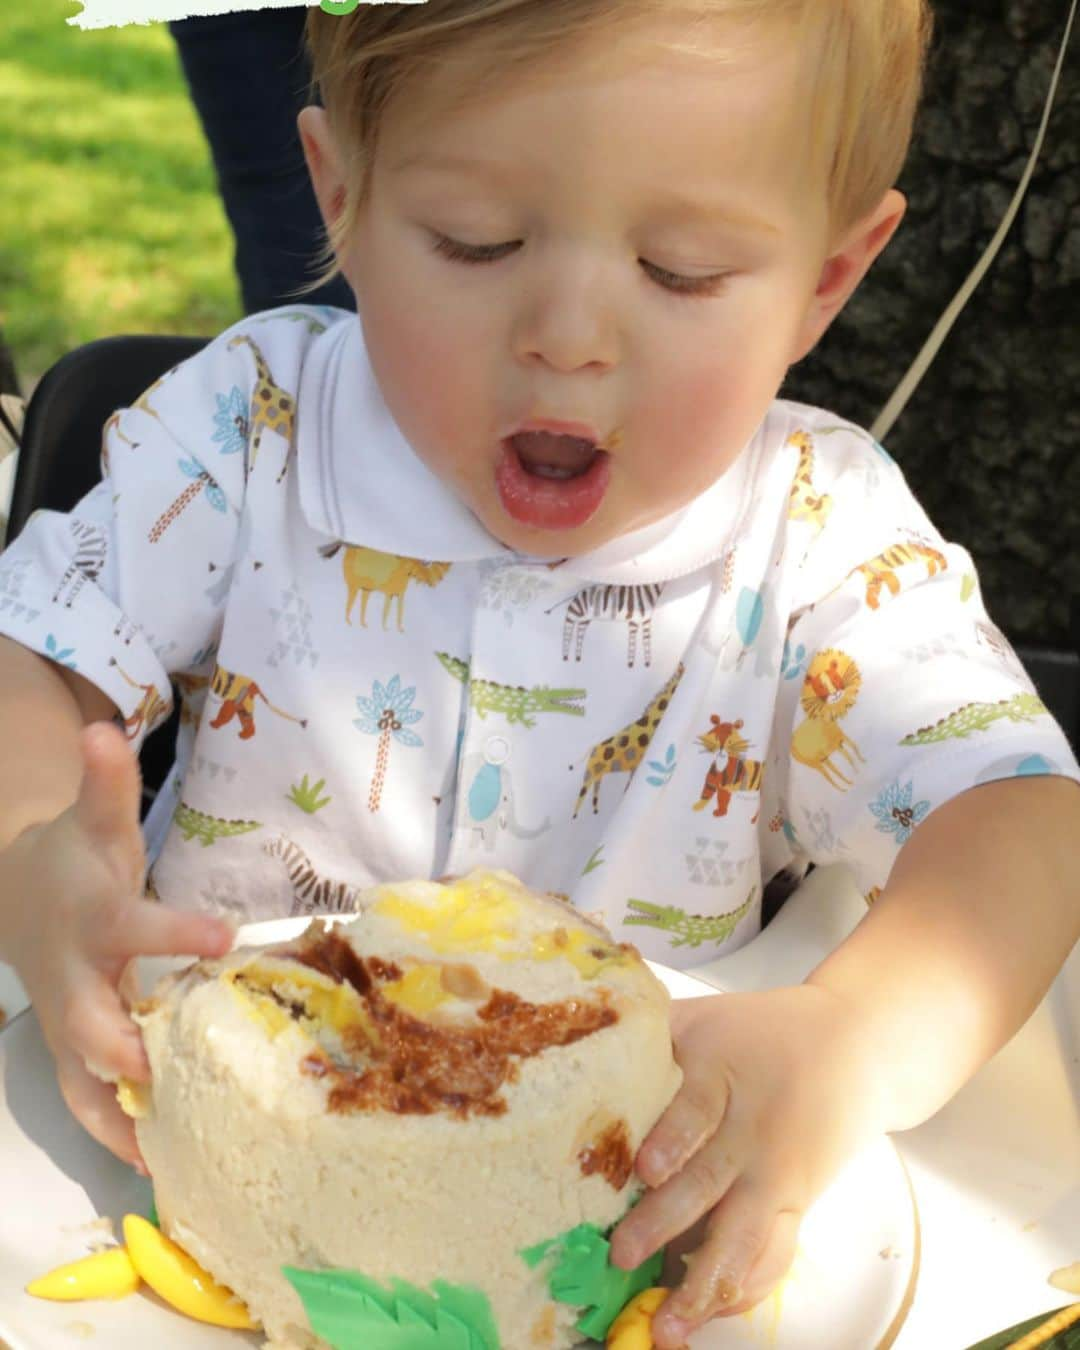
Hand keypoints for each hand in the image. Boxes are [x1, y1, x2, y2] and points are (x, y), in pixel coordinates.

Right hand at [2, 722, 233, 1166]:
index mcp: (94, 920)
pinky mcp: (71, 1054)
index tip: (223, 933)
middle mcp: (75, 982)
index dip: (175, 929)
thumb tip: (105, 726)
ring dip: (125, 1119)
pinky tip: (164, 1165)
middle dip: (135, 1053)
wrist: (23, 902)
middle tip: (190, 1082)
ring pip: (85, 1083)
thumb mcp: (94, 819)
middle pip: (95, 1026)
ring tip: (178, 1159)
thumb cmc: (74, 860)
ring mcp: (67, 1027)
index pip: (134, 926)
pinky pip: (91, 1103)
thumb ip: (105, 781)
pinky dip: (119, 1135)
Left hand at [609, 986, 883, 1347]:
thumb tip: (579, 1034)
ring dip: (706, 1284)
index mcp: (724, 1073)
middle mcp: (752, 1129)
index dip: (673, 1136)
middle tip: (623, 1254)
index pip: (697, 1107)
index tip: (646, 1167)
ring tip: (669, 1325)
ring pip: (745, 1235)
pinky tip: (710, 1316)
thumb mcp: (707, 1017)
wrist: (855, 1044)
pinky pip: (774, 1255)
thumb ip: (649, 1032)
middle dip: (665, 1221)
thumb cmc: (763, 1030)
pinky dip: (744, 1289)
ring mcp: (776, 1173)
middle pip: (710, 1179)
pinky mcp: (796, 1203)